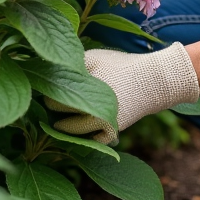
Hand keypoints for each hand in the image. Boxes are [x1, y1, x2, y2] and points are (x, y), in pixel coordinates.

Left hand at [50, 43, 198, 144]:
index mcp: (85, 91)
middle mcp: (92, 111)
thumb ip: (70, 66)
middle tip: (51, 102)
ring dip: (63, 126)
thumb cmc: (121, 66)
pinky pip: (90, 142)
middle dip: (53, 110)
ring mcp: (102, 125)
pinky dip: (82, 137)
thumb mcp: (94, 58)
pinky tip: (77, 127)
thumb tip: (45, 72)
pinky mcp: (112, 133)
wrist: (154, 81)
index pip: (53, 100)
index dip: (47, 94)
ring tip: (60, 115)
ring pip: (73, 132)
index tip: (45, 89)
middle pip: (60, 116)